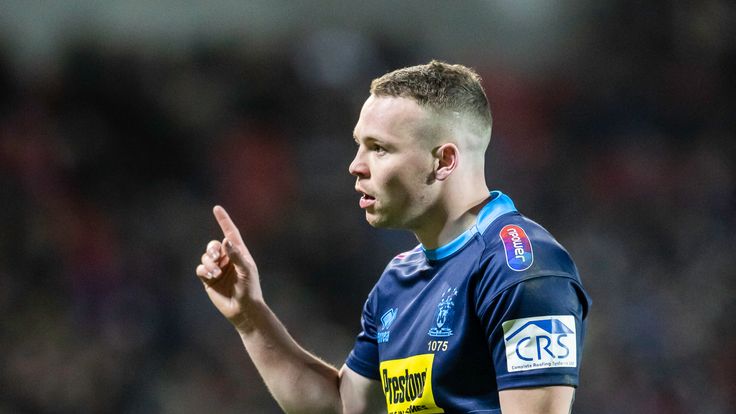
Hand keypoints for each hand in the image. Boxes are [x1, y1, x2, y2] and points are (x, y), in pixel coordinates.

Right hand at [196, 205, 262, 329]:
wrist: (243, 309)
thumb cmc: (249, 289)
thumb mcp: (246, 270)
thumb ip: (236, 256)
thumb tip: (225, 241)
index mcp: (239, 253)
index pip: (230, 232)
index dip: (223, 220)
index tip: (216, 208)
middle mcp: (227, 259)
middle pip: (213, 245)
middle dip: (212, 249)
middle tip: (217, 257)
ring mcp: (217, 268)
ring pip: (206, 257)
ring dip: (209, 262)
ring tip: (216, 272)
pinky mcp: (209, 279)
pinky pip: (201, 268)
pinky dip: (204, 270)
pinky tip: (211, 275)